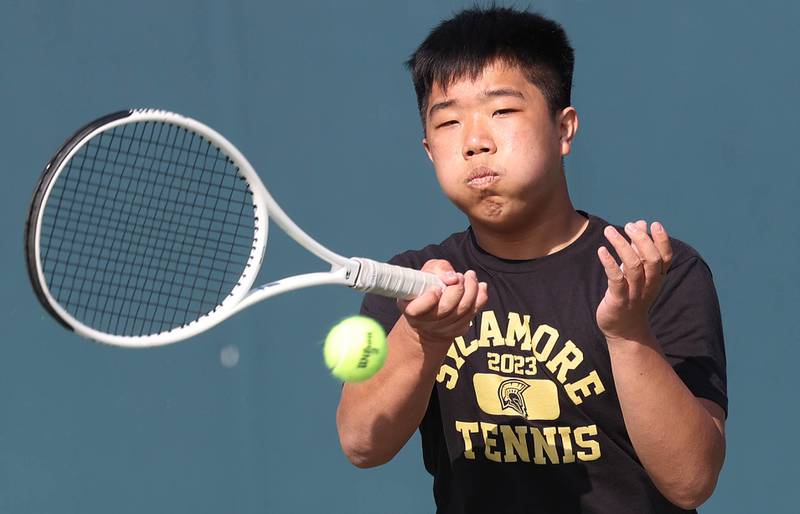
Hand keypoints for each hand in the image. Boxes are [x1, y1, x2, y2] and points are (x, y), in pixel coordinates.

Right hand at [397, 259, 487, 345]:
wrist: (430, 315)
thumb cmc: (426, 288)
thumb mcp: (425, 274)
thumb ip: (437, 269)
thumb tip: (452, 277)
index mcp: (411, 308)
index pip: (417, 309)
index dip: (429, 298)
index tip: (437, 287)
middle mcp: (425, 322)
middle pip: (445, 308)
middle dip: (457, 289)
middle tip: (460, 276)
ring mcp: (443, 329)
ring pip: (463, 310)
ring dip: (471, 289)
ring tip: (470, 276)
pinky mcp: (458, 330)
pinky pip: (473, 313)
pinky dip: (480, 297)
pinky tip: (480, 286)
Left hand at [596, 220, 672, 341]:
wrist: (624, 330)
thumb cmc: (631, 295)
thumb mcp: (637, 271)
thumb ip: (638, 248)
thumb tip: (641, 223)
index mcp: (657, 277)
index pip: (665, 257)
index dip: (662, 240)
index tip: (655, 224)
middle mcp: (649, 285)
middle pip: (651, 259)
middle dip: (641, 240)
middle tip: (628, 226)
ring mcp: (634, 293)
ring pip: (634, 267)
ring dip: (622, 246)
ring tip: (609, 231)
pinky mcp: (618, 300)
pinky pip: (616, 280)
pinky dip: (609, 263)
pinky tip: (602, 251)